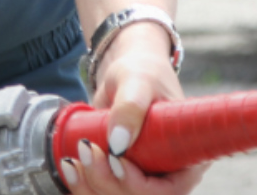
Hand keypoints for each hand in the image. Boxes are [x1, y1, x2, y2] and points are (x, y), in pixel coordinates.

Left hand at [65, 24, 205, 194]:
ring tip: (75, 156)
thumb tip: (117, 143)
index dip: (140, 185)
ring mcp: (142, 179)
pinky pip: (99, 194)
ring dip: (89, 186)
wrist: (125, 76)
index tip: (115, 159)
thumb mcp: (139, 81)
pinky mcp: (118, 178)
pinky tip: (69, 165)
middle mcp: (167, 175)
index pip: (169, 190)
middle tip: (87, 148)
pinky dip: (80, 186)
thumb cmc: (143, 74)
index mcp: (187, 157)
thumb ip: (131, 106)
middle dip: (106, 181)